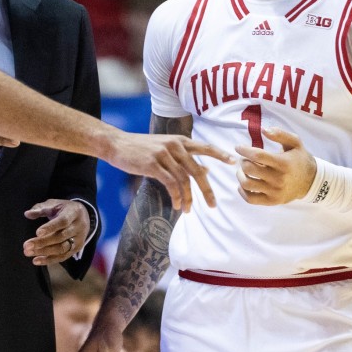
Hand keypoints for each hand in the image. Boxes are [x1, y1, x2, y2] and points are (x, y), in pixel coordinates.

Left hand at [23, 199, 89, 264]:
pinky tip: (36, 260)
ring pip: (61, 249)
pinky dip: (49, 260)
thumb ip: (40, 208)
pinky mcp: (76, 249)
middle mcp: (78, 227)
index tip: (37, 232)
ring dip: (44, 252)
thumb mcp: (54, 204)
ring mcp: (78, 240)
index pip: (62, 221)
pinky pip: (63, 257)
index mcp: (73, 213)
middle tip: (26, 246)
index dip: (50, 227)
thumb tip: (27, 214)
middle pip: (60, 237)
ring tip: (28, 253)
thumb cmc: (64, 209)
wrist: (84, 216)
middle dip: (42, 242)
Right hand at [104, 132, 234, 211]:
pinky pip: (170, 184)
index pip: (205, 147)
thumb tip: (206, 170)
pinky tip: (176, 205)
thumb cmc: (142, 148)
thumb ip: (185, 159)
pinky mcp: (153, 164)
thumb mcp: (165, 150)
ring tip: (188, 210)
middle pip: (197, 170)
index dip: (220, 154)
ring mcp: (164, 154)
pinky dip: (176, 197)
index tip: (234, 163)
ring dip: (188, 198)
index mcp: (180, 141)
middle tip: (213, 205)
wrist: (117, 144)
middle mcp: (174, 146)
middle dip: (206, 190)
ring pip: (183, 180)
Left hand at [234, 126, 316, 205]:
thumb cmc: (299, 159)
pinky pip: (250, 199)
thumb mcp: (295, 142)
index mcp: (283, 163)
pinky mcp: (272, 201)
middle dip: (242, 161)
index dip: (244, 150)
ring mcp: (275, 191)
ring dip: (240, 175)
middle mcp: (279, 178)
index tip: (238, 147)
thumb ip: (280, 134)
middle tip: (244, 159)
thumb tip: (263, 129)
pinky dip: (242, 191)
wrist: (311, 181)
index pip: (257, 155)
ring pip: (247, 184)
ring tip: (243, 170)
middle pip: (249, 169)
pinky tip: (244, 182)